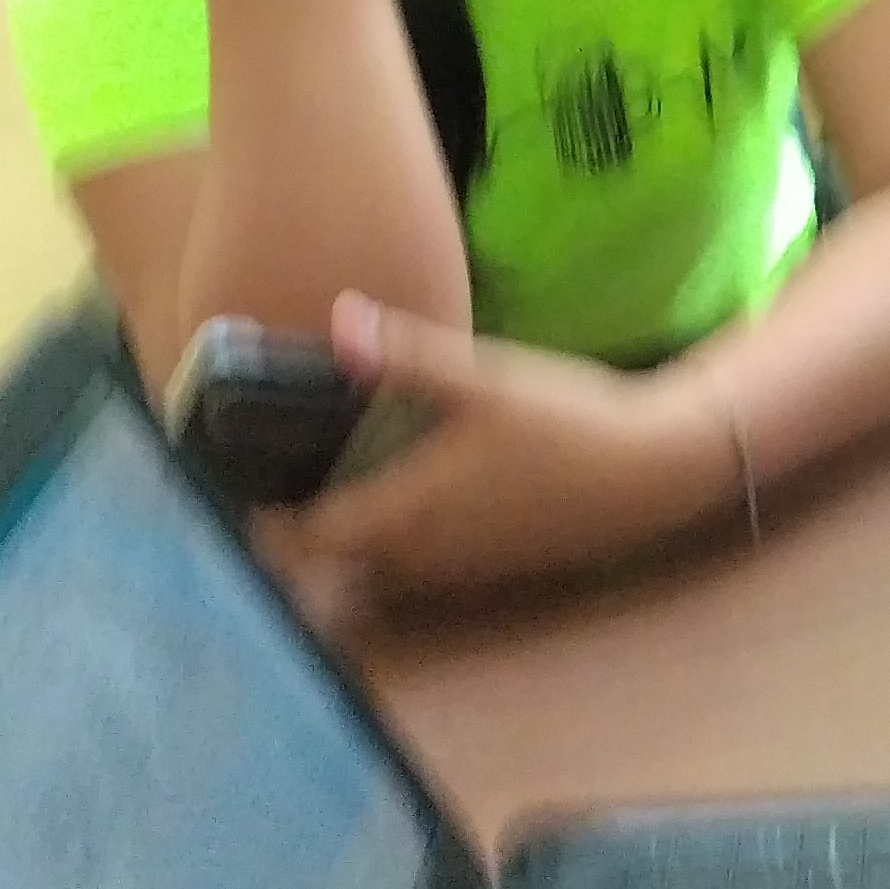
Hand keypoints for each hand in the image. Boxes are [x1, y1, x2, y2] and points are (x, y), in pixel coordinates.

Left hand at [246, 295, 734, 608]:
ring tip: (323, 484)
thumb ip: (406, 354)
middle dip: (298, 531)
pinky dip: (393, 540)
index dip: (263, 523)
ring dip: (348, 538)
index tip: (233, 486)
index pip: (307, 539)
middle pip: (335, 561)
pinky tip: (403, 493)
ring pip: (378, 567)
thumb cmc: (568, 421)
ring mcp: (462, 572)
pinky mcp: (494, 570)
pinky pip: (419, 567)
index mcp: (409, 513)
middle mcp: (425, 557)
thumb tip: (336, 317)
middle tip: (272, 476)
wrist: (656, 472)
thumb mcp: (486, 378)